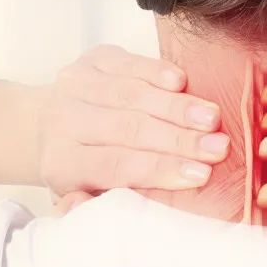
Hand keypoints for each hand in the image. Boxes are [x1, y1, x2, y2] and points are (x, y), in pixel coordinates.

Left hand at [37, 45, 230, 213]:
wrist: (48, 122)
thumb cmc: (81, 167)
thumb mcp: (81, 196)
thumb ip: (92, 206)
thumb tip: (102, 207)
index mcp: (63, 163)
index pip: (115, 165)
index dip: (160, 169)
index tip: (201, 174)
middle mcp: (63, 121)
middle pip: (128, 129)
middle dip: (180, 140)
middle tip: (219, 147)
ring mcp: (76, 85)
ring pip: (132, 95)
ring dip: (177, 107)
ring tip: (213, 118)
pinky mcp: (92, 59)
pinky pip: (129, 64)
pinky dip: (157, 71)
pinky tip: (183, 82)